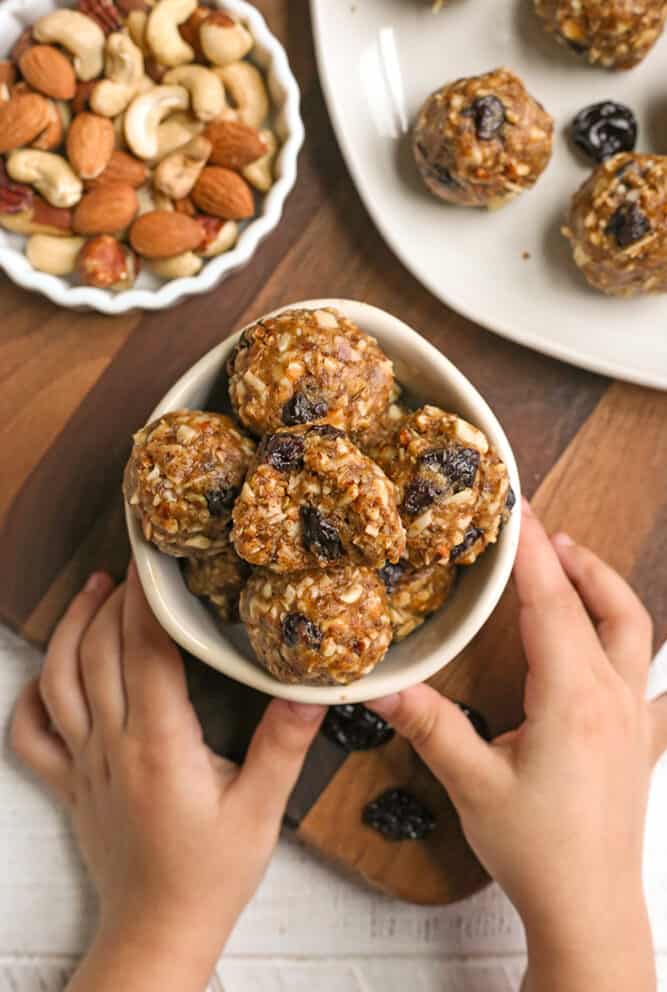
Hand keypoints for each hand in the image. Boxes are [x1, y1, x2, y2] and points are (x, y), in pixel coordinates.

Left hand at [11, 563, 323, 991]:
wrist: (160, 932)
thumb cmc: (213, 873)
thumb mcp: (261, 811)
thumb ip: (282, 745)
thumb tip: (310, 688)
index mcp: (160, 744)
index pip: (147, 650)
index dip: (149, 599)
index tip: (157, 560)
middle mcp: (113, 745)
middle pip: (100, 652)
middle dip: (114, 599)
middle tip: (134, 562)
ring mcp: (83, 764)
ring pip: (59, 681)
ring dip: (71, 629)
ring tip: (92, 591)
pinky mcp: (69, 784)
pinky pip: (32, 734)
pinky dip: (33, 695)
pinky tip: (50, 672)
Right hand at [368, 500, 665, 991]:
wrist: (589, 909)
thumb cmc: (537, 851)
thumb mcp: (472, 784)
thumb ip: (428, 725)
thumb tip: (380, 685)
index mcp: (573, 697)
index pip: (551, 603)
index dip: (530, 552)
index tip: (516, 509)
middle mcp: (614, 698)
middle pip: (605, 605)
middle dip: (574, 559)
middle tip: (540, 532)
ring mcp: (635, 720)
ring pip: (636, 633)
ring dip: (606, 591)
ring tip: (573, 566)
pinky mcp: (640, 743)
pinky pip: (653, 682)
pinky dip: (637, 649)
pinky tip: (620, 652)